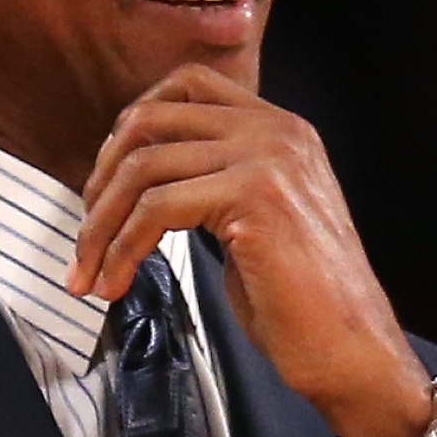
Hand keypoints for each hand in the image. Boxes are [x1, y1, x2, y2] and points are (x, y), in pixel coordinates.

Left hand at [70, 64, 434, 436]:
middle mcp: (276, 130)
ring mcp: (267, 158)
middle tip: (85, 237)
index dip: (131, 128)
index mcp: (280, 128)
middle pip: (150, 120)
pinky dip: (121, 249)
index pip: (185, 85)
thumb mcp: (253, 222)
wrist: (351, 351)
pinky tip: (116, 283)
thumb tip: (141, 178)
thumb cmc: (300, 305)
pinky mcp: (253, 197)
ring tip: (89, 273)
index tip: (106, 186)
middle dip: (101, 180)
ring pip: (143, 167)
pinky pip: (155, 209)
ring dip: (100, 226)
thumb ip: (212, 182)